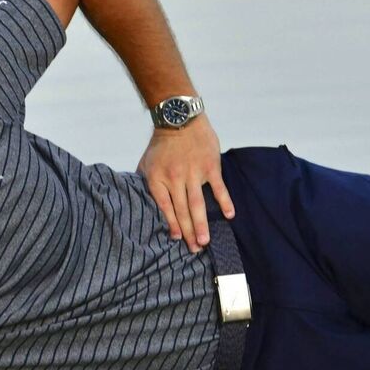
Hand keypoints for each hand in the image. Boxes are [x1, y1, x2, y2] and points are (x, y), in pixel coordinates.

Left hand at [136, 116, 233, 253]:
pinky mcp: (210, 166)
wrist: (179, 119)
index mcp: (157, 179)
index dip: (171, 224)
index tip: (177, 239)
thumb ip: (144, 183)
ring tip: (205, 241)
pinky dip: (224, 202)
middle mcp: (175, 178)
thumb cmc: (161, 145)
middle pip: (181, 210)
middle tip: (194, 250)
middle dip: (188, 232)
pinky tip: (229, 216)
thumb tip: (140, 201)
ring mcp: (193, 173)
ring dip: (202, 224)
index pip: (165, 207)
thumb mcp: (146, 163)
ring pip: (198, 204)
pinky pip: (218, 188)